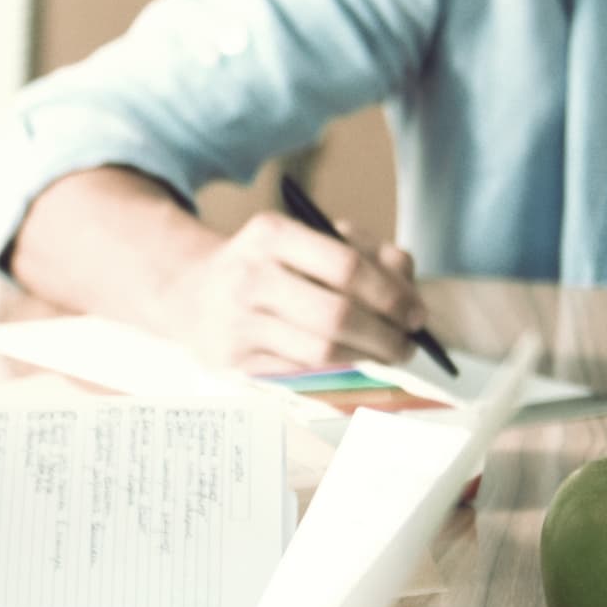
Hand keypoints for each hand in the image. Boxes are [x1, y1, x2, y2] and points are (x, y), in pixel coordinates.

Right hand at [177, 210, 422, 373]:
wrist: (190, 293)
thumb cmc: (266, 265)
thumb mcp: (305, 239)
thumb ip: (362, 249)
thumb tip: (405, 274)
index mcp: (270, 234)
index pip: (346, 266)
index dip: (391, 294)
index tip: (416, 312)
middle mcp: (249, 275)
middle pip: (337, 315)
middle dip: (386, 335)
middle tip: (408, 343)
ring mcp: (238, 322)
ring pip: (322, 351)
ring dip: (366, 358)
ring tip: (387, 355)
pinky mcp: (234, 361)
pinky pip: (301, 372)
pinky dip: (334, 370)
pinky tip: (349, 361)